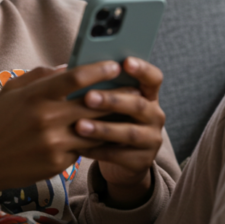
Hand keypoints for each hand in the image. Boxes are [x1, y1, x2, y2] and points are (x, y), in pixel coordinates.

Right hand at [0, 61, 118, 197]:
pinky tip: (113, 135)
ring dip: (114, 121)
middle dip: (116, 95)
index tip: (115, 65)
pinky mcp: (58, 162)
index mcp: (35, 96)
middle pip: (92, 103)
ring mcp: (53, 142)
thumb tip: (68, 66)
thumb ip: (40, 76)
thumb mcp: (12, 91)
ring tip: (129, 112)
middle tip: (134, 89)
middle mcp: (46, 118)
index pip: (73, 78)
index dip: (97, 70)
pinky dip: (100, 141)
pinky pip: (86, 148)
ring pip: (95, 128)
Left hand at [75, 57, 165, 207]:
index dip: (142, 69)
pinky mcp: (142, 161)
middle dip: (112, 100)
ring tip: (79, 126)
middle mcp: (155, 115)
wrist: (122, 160)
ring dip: (103, 128)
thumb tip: (69, 70)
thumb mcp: (109, 103)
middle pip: (138, 105)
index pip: (153, 78)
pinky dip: (96, 150)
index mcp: (148, 95)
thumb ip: (99, 86)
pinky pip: (118, 155)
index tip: (125, 62)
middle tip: (88, 97)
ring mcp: (151, 139)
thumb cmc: (110, 120)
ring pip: (129, 133)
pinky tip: (78, 146)